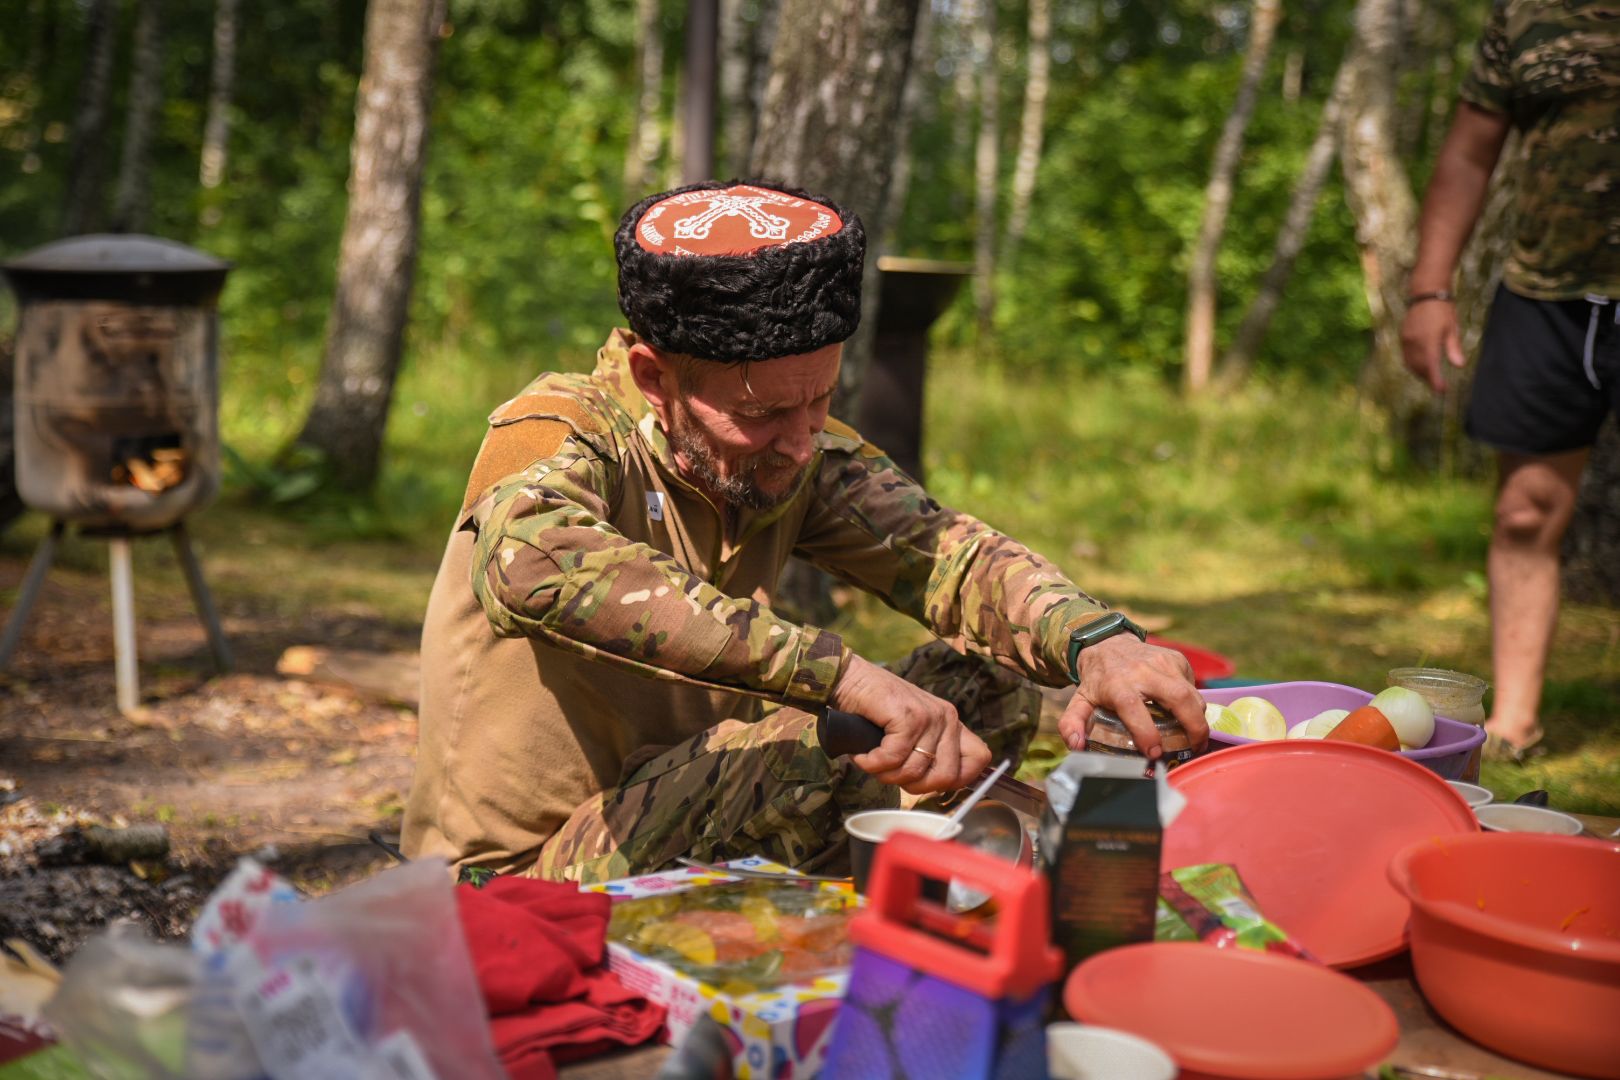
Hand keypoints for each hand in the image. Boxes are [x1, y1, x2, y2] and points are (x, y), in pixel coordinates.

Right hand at [829, 653, 990, 793]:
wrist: (848, 678)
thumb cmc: (875, 709)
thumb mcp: (911, 732)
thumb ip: (928, 752)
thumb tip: (937, 787)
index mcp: (951, 723)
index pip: (979, 759)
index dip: (958, 780)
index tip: (928, 782)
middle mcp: (947, 718)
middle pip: (946, 776)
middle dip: (914, 786)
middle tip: (891, 774)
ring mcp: (929, 716)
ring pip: (914, 771)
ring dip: (886, 774)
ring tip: (872, 760)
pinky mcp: (908, 716)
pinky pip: (893, 759)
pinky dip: (872, 763)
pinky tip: (862, 755)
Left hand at [1057, 635, 1206, 759]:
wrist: (1107, 643)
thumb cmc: (1097, 679)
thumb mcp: (1080, 700)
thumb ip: (1072, 724)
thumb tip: (1077, 745)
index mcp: (1117, 685)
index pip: (1134, 708)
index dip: (1147, 733)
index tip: (1154, 753)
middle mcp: (1143, 671)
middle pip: (1178, 698)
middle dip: (1194, 727)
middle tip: (1195, 748)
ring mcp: (1163, 662)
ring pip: (1192, 693)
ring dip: (1199, 718)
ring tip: (1196, 737)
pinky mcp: (1176, 658)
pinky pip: (1193, 685)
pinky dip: (1194, 702)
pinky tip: (1185, 712)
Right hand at [1400, 300, 1465, 392]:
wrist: (1426, 294)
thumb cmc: (1443, 310)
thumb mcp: (1452, 328)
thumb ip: (1454, 348)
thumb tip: (1459, 366)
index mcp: (1429, 341)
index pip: (1431, 366)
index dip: (1435, 380)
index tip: (1442, 390)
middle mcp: (1415, 343)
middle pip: (1420, 368)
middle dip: (1428, 378)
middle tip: (1438, 385)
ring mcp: (1407, 340)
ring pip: (1411, 364)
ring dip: (1420, 373)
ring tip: (1430, 377)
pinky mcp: (1403, 337)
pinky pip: (1407, 356)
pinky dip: (1414, 364)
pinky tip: (1421, 365)